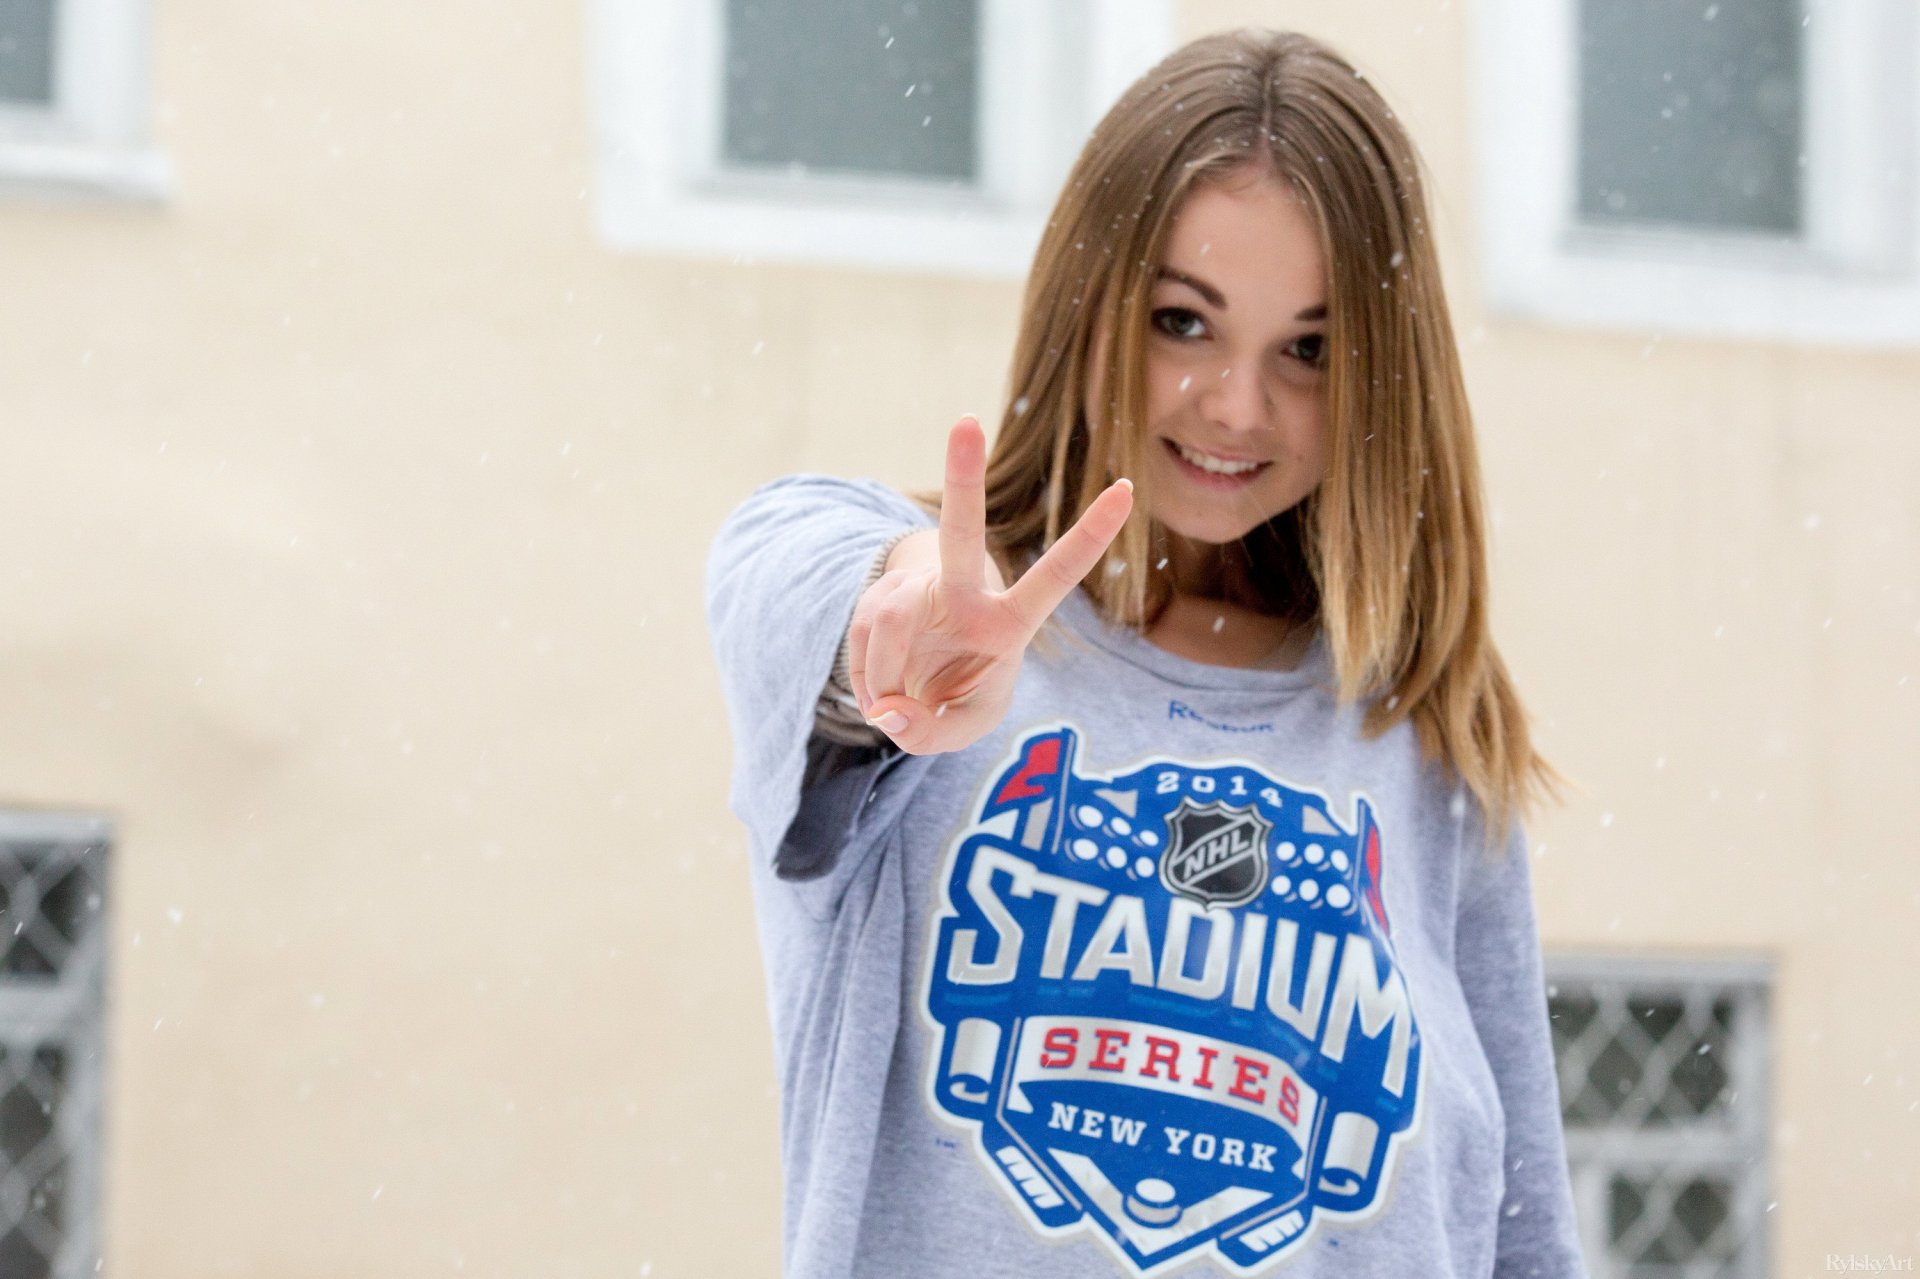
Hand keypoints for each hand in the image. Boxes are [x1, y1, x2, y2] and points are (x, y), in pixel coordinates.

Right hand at [847, 415, 1132, 754]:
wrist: (914, 677)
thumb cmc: (959, 693)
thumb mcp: (963, 727)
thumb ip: (933, 733)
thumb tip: (888, 713)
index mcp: (1008, 620)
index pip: (1056, 576)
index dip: (1090, 536)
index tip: (1127, 487)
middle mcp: (963, 590)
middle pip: (962, 532)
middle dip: (962, 476)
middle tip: (966, 422)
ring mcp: (914, 590)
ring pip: (886, 624)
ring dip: (884, 680)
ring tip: (895, 709)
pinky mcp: (873, 599)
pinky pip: (861, 646)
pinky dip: (867, 686)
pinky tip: (880, 694)